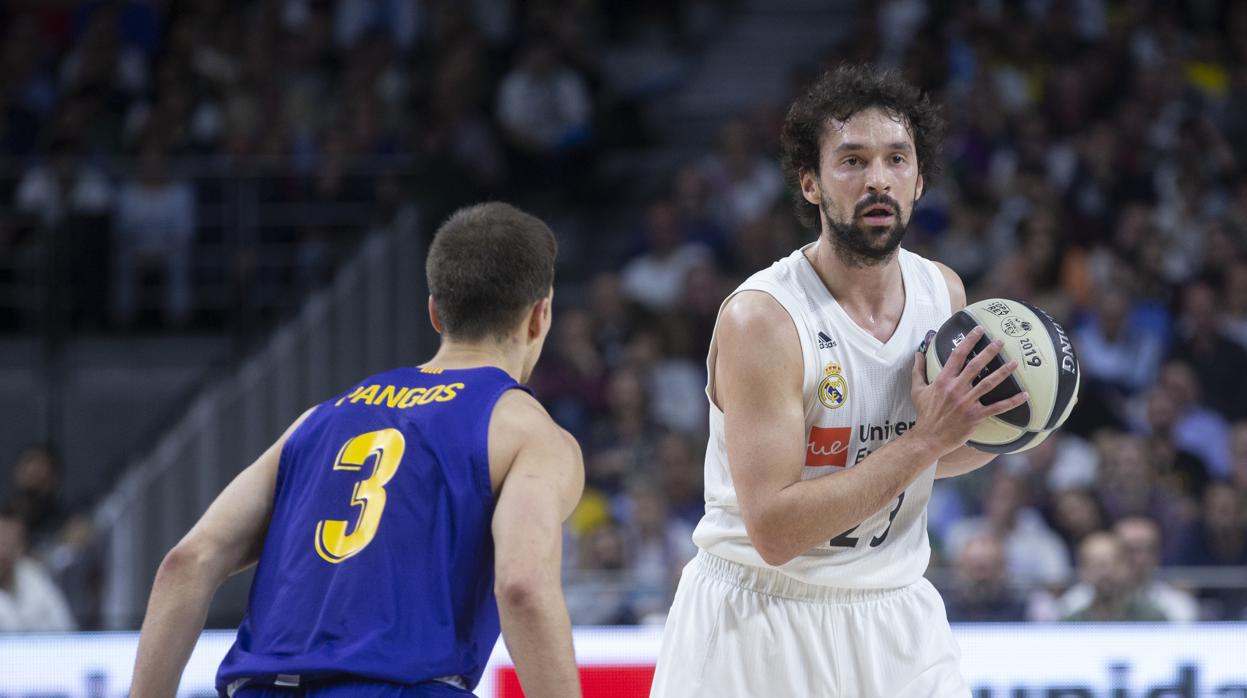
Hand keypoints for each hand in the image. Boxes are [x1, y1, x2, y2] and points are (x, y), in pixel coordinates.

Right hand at [909, 326, 1028, 456]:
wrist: (929, 437)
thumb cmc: (924, 413)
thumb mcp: (917, 389)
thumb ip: (918, 370)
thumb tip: (917, 354)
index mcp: (943, 380)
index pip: (957, 355)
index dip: (969, 340)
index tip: (979, 329)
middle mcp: (956, 388)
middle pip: (976, 365)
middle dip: (989, 351)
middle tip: (1001, 341)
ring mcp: (967, 402)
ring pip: (989, 383)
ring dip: (1003, 372)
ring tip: (1015, 362)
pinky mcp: (975, 416)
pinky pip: (997, 407)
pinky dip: (1012, 401)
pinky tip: (1024, 395)